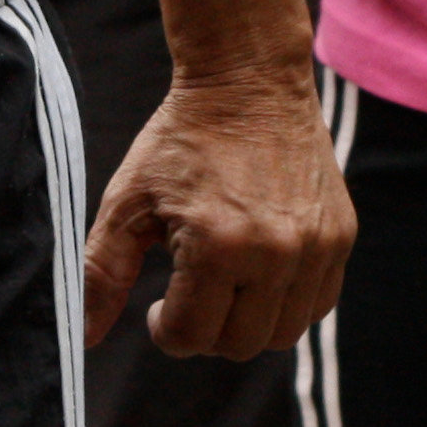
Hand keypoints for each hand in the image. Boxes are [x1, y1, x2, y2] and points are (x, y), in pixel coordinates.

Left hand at [79, 67, 354, 358]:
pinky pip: (318, 303)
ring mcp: (317, 244)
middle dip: (205, 331)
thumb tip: (86, 339)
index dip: (164, 329)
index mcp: (218, 244)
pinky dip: (287, 304)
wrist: (251, 81)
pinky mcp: (341, 234)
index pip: (191, 336)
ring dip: (247, 324)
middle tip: (190, 295)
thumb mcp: (128, 202)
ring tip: (225, 287)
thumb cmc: (181, 140)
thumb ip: (101, 273)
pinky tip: (259, 274)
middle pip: (239, 345)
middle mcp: (276, 251)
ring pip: (283, 333)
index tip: (158, 305)